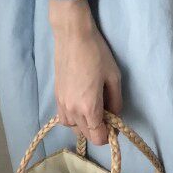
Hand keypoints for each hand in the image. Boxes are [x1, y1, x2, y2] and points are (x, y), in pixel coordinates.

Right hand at [49, 0, 122, 145]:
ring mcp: (61, 104)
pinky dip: (73, 118)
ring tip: (93, 107)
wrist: (73, 36)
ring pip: (73, 128)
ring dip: (85, 124)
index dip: (109, 134)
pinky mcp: (56, 96)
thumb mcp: (114, 77)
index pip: (98, 137)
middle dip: (98, 129)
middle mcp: (72, 110)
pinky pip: (64, 118)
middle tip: (107, 111)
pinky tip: (80, 104)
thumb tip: (114, 116)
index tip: (115, 123)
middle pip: (86, 135)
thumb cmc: (97, 53)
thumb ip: (116, 102)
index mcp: (88, 108)